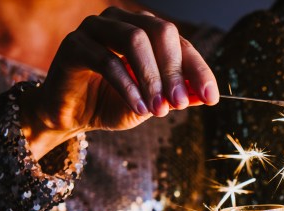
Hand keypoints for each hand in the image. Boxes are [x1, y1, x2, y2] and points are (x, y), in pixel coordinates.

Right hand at [20, 7, 218, 158]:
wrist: (72, 115)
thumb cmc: (113, 103)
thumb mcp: (153, 104)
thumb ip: (177, 96)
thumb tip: (205, 95)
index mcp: (146, 30)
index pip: (180, 43)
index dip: (198, 70)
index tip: (211, 98)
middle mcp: (123, 21)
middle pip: (160, 33)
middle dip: (174, 71)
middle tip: (181, 105)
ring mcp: (96, 28)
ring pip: (134, 41)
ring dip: (152, 78)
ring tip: (160, 110)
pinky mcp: (74, 44)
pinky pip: (106, 59)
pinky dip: (127, 86)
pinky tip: (139, 108)